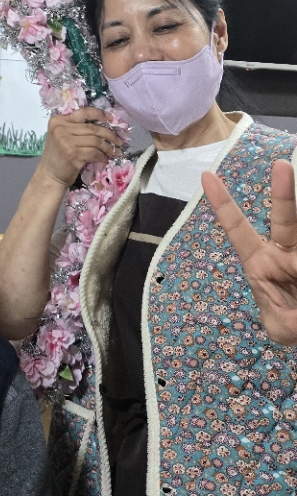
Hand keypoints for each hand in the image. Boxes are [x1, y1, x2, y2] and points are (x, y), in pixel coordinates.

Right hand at [35, 107, 123, 189]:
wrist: (49, 175)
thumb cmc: (58, 156)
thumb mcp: (62, 136)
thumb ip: (76, 128)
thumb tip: (104, 125)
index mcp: (58, 120)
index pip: (83, 112)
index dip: (100, 114)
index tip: (111, 119)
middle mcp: (61, 128)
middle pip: (92, 128)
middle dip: (109, 135)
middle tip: (119, 141)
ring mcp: (66, 141)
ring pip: (96, 141)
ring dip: (108, 147)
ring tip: (114, 152)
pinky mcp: (73, 154)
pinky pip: (94, 152)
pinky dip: (102, 156)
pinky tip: (104, 159)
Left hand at [202, 161, 296, 344]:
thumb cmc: (289, 323)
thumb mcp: (282, 329)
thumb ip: (287, 322)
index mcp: (261, 263)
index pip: (237, 230)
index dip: (222, 205)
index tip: (206, 177)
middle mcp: (285, 251)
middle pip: (285, 217)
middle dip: (283, 191)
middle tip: (280, 166)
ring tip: (289, 210)